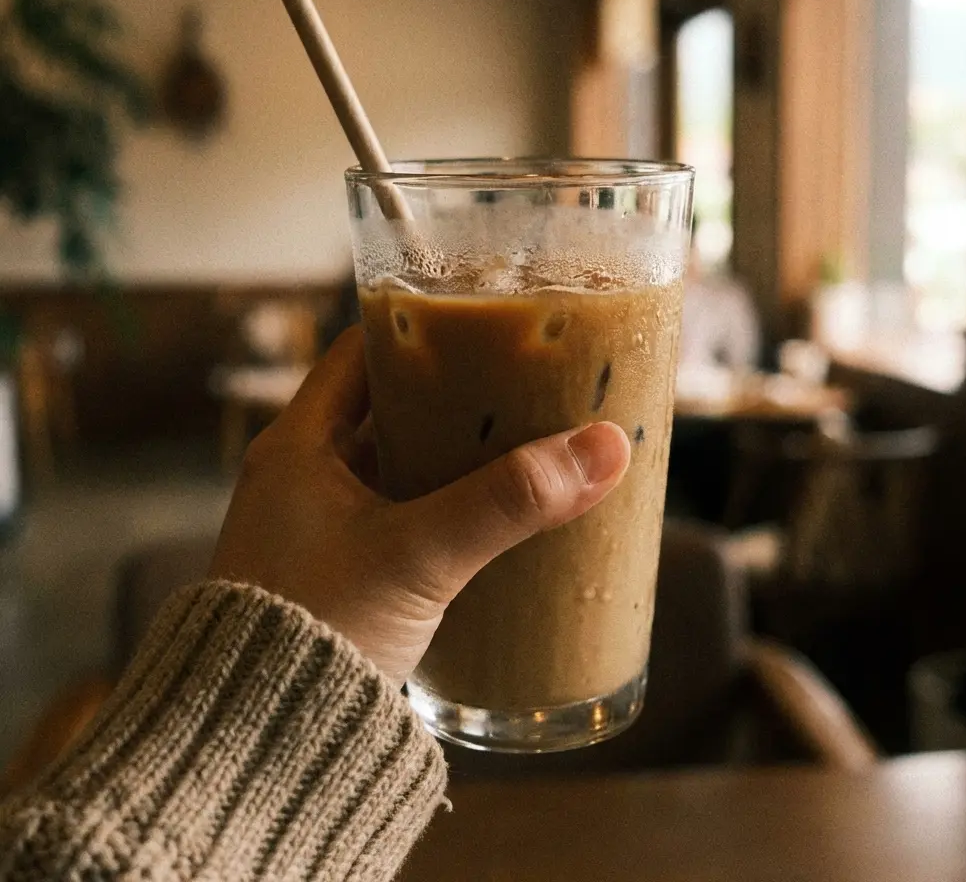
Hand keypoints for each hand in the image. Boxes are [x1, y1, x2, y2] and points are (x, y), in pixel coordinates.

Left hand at [209, 325, 631, 681]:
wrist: (260, 744)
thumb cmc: (315, 632)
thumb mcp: (418, 556)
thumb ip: (508, 503)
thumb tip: (603, 448)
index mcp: (298, 445)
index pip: (362, 351)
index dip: (422, 329)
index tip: (486, 323)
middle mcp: (302, 475)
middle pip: (387, 406)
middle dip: (454, 395)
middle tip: (523, 382)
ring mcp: (319, 525)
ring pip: (397, 463)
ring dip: (451, 454)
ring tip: (521, 439)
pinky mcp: (340, 570)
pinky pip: (399, 513)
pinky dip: (442, 503)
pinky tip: (491, 512)